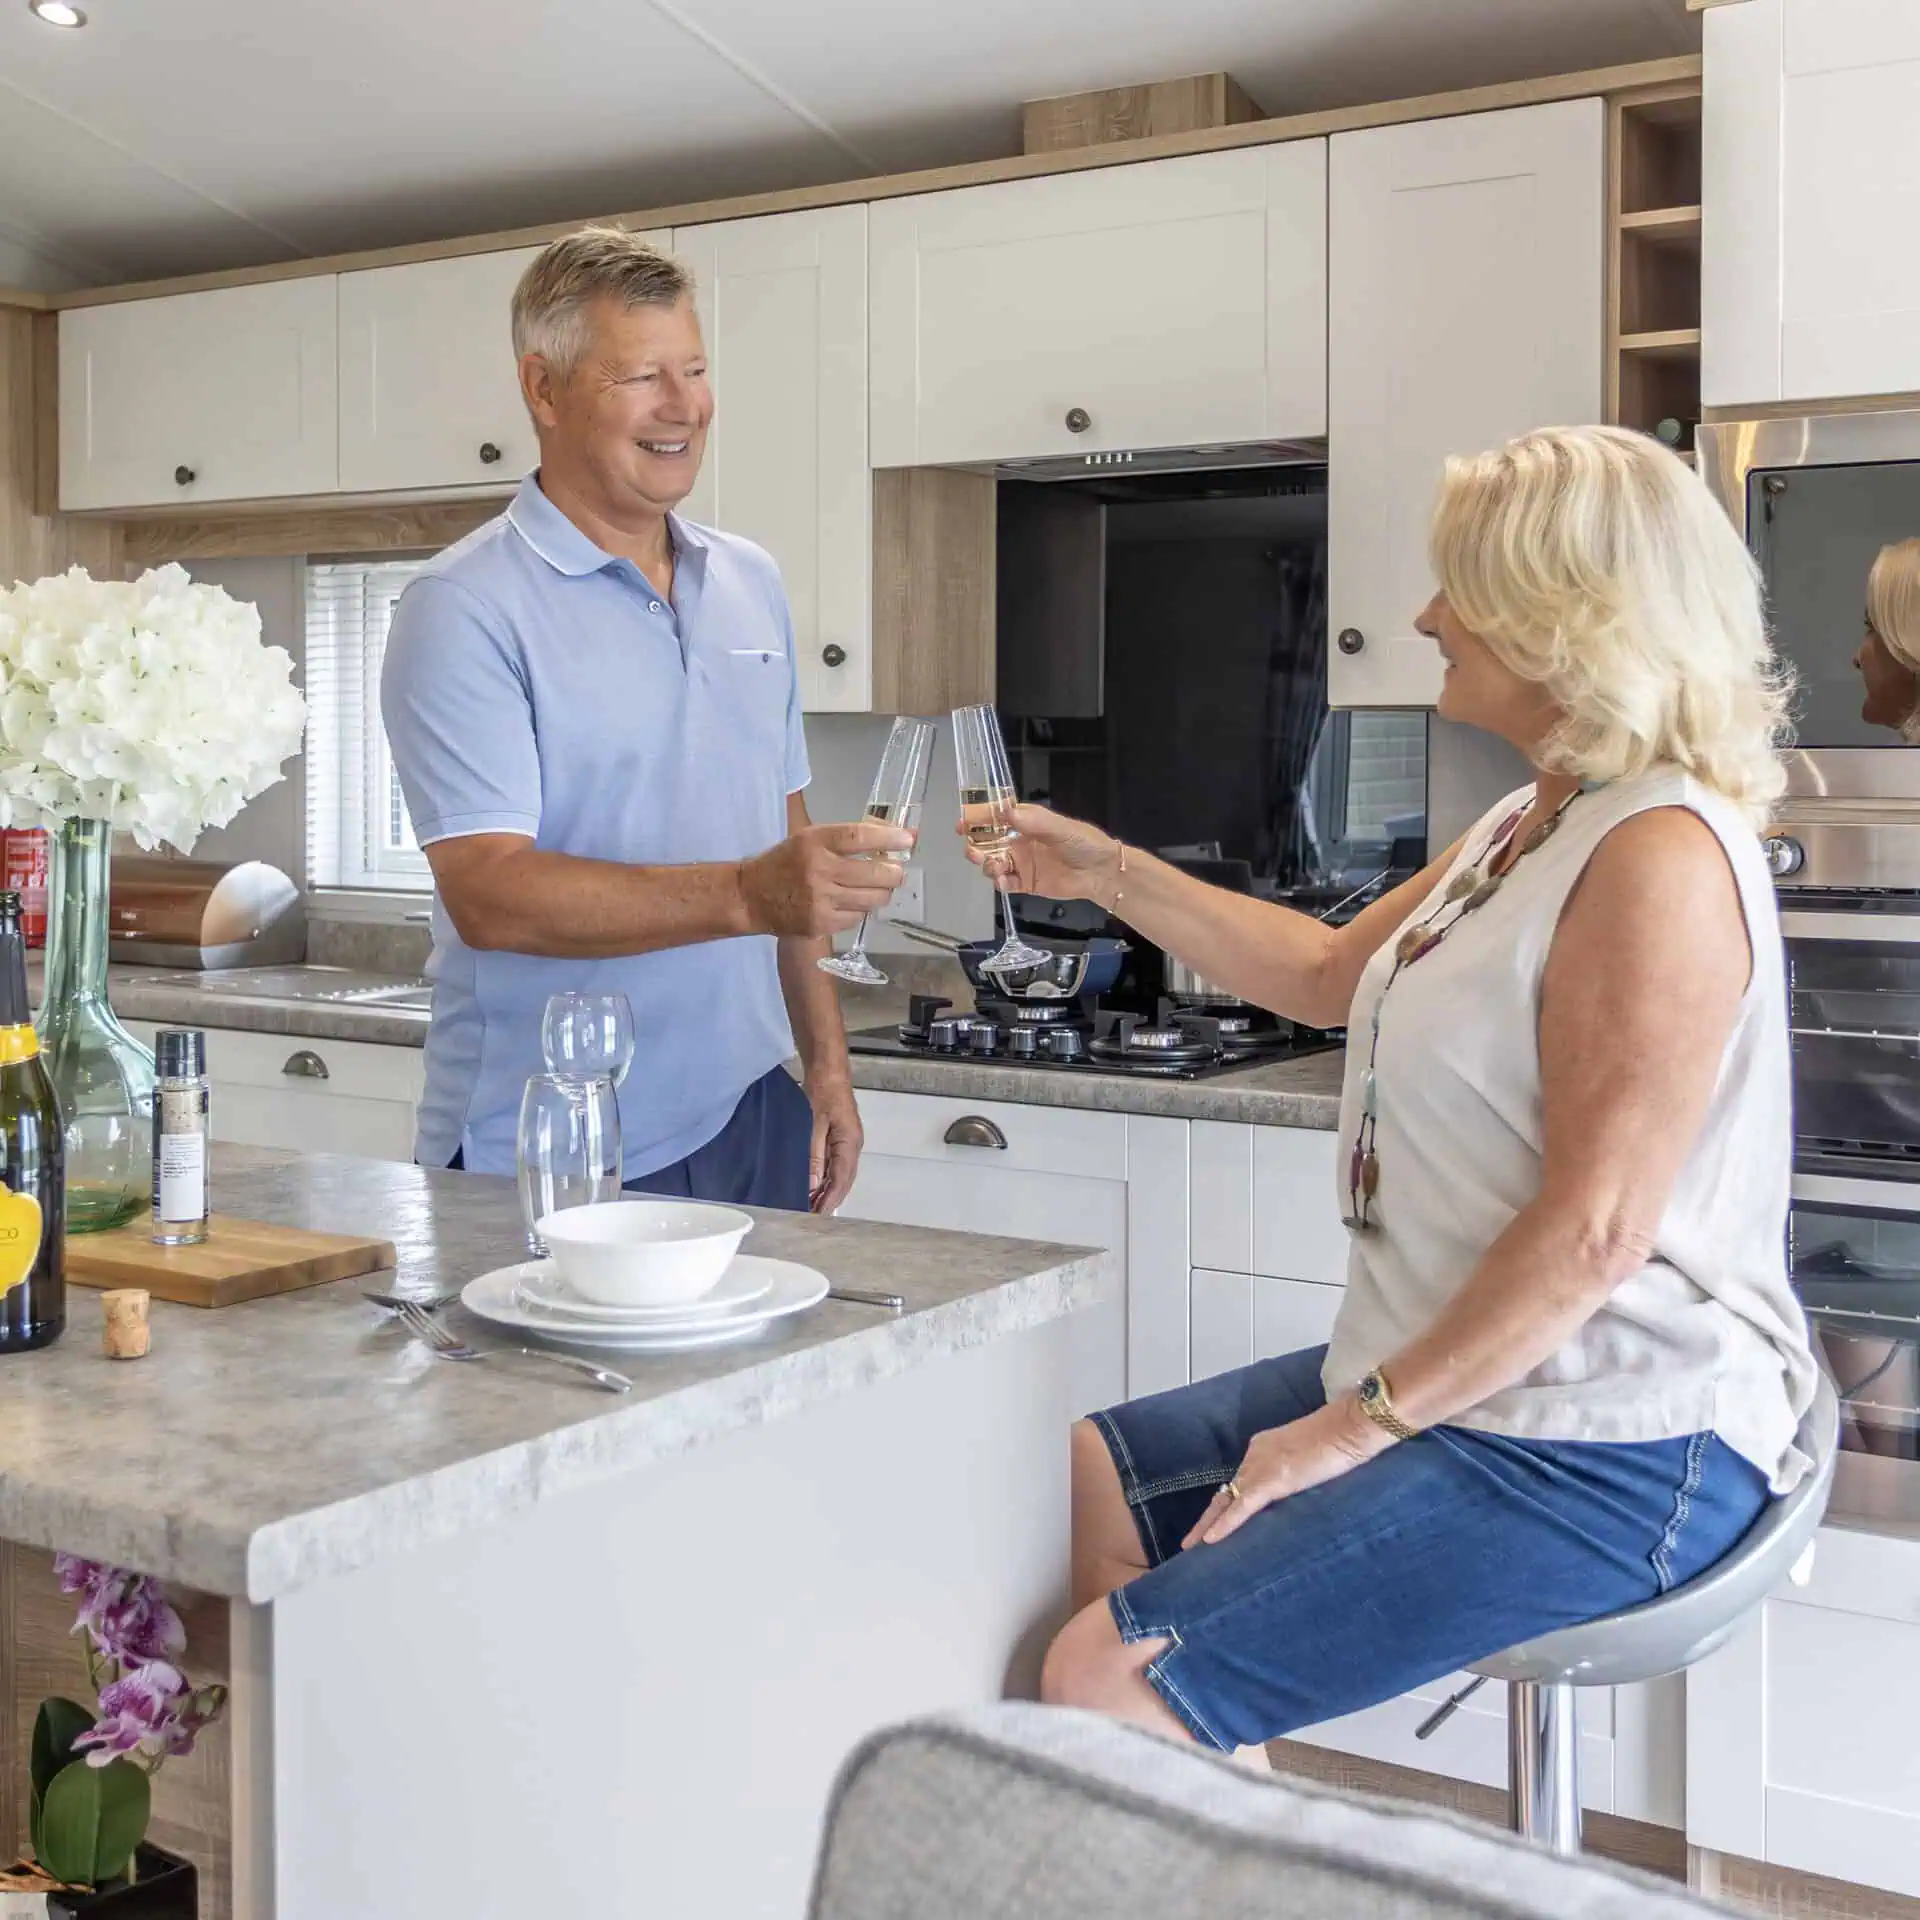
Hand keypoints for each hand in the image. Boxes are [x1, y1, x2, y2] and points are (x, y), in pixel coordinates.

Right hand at [740, 821, 911, 937]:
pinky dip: (861, 909)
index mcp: (814, 842)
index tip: (908, 840)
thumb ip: (851, 838)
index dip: (888, 839)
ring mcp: (820, 900)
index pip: (859, 837)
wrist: (750, 897)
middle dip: (894, 873)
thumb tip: (899, 835)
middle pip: (873, 873)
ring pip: (872, 899)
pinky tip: (853, 902)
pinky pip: (857, 917)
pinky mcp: (820, 924)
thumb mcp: (810, 839)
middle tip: (896, 872)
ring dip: (881, 893)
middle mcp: (818, 870)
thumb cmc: (785, 862)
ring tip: (877, 887)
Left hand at [806, 1073, 862, 1212]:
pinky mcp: (839, 1137)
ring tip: (810, 1204)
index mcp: (850, 1143)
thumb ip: (813, 1155)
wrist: (828, 1069)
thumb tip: (812, 1183)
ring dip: (827, 1189)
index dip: (829, 1200)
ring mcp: (847, 1142)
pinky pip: (834, 1164)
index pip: (841, 1180)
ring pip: (839, 1174)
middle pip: (843, 1180)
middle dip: (829, 1199)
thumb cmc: (823, 1090)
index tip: (817, 1215)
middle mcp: (852, 1145)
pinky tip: (813, 1183)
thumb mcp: (813, 1124)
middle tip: (811, 1216)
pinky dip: (825, 1177)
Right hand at [956, 802, 1121, 905]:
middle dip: (976, 845)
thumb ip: (1033, 821)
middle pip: (987, 842)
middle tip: (973, 851)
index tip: (963, 823)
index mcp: (1026, 822)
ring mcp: (1021, 863)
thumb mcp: (1060, 828)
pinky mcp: (1025, 883)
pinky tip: (1003, 882)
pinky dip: (1000, 883)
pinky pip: (1005, 883)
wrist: (1102, 873)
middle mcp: (1019, 841)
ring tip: (994, 867)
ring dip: (987, 865)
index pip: (995, 817)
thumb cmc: (1084, 843)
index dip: (977, 819)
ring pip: (993, 863)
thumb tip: (1005, 810)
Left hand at [1181, 1400, 1386, 1549]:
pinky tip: (1210, 1540)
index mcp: (1265, 1447)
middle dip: (1208, 1517)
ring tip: (1192, 1547)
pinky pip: (1242, 1507)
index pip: (1239, 1480)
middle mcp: (1256, 1454)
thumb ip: (1299, 1471)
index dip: (1226, 1502)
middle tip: (1191, 1541)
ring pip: (1227, 1501)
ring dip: (1208, 1526)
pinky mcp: (1272, 1479)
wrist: (1352, 1425)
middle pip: (1226, 1491)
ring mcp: (1262, 1466)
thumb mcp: (1313, 1458)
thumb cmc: (1343, 1438)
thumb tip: (1298, 1489)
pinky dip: (1225, 1525)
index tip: (1214, 1520)